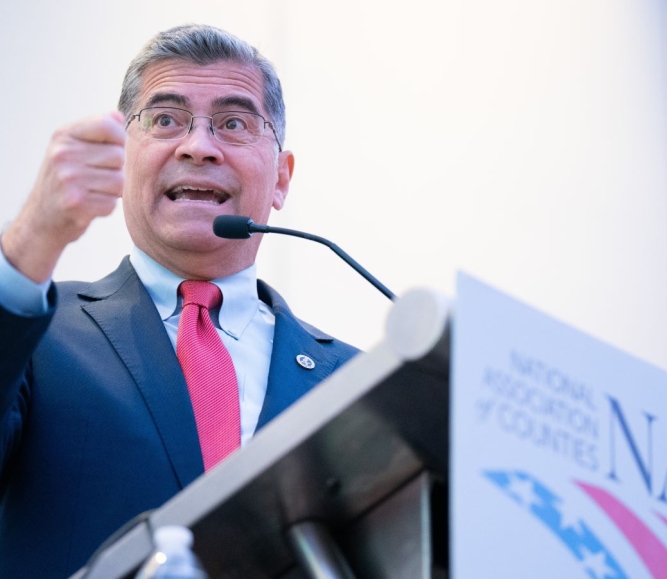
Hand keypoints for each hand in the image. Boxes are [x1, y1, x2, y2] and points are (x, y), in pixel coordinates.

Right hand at [1, 112, 125, 282]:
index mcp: (64, 136)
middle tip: (97, 177)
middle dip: (116, 169)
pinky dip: (106, 207)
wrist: (43, 217)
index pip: (108, 125)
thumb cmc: (65, 179)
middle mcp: (63, 155)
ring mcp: (68, 179)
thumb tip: (119, 116)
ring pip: (119, 181)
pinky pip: (112, 203)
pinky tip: (90, 204)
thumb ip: (97, 130)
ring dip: (113, 190)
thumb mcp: (72, 147)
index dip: (119, 138)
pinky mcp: (75, 204)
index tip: (113, 148)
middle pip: (118, 156)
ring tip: (93, 191)